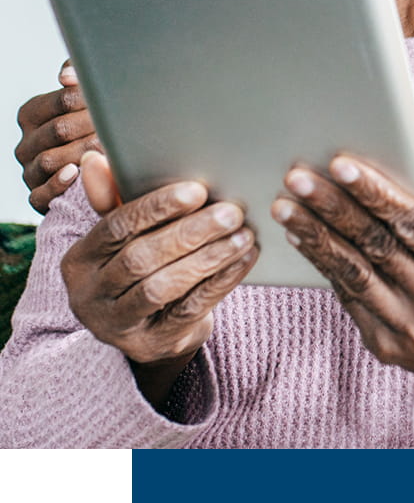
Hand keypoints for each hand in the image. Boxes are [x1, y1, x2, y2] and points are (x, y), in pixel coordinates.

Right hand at [15, 61, 101, 213]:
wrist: (98, 170)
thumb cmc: (92, 126)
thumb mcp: (85, 98)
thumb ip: (77, 78)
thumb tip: (67, 75)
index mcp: (32, 114)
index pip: (62, 100)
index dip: (91, 99)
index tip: (114, 100)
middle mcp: (26, 143)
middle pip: (59, 130)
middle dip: (92, 125)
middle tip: (120, 125)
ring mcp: (30, 171)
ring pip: (50, 160)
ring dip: (84, 153)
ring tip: (110, 148)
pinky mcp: (37, 196)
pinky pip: (41, 194)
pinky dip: (58, 184)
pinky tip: (77, 173)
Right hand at [61, 151, 258, 407]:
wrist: (150, 329)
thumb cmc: (140, 266)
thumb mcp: (124, 236)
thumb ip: (113, 199)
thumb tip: (94, 157)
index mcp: (80, 260)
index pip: (115, 227)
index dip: (156, 207)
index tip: (198, 190)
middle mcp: (89, 295)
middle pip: (140, 258)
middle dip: (190, 232)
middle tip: (232, 211)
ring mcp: (117, 326)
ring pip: (163, 287)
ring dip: (208, 257)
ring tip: (243, 234)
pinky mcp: (150, 345)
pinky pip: (189, 310)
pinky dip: (220, 282)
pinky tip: (244, 259)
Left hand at [272, 156, 413, 422]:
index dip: (375, 193)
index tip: (341, 164)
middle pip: (376, 245)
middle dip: (333, 208)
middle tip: (298, 178)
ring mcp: (406, 327)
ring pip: (353, 273)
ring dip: (315, 236)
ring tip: (285, 206)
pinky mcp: (382, 343)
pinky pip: (347, 297)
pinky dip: (322, 264)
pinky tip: (301, 238)